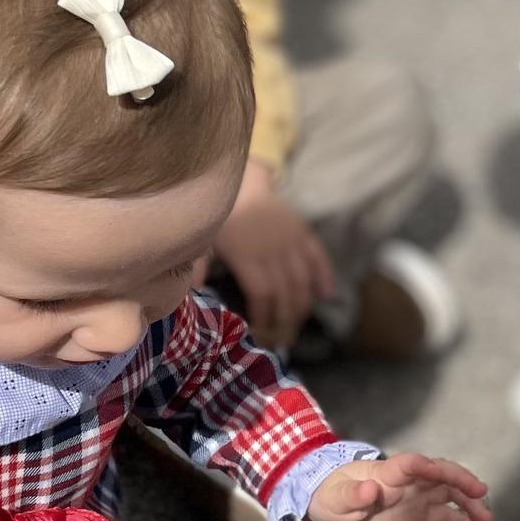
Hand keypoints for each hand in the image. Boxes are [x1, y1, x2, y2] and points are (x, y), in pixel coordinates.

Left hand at [216, 162, 336, 349]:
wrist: (243, 179)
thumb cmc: (220, 214)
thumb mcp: (204, 239)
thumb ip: (198, 265)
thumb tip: (193, 294)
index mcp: (248, 255)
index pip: (262, 294)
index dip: (264, 317)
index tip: (260, 333)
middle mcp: (273, 250)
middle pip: (286, 293)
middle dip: (285, 321)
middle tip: (281, 341)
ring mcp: (291, 241)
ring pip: (304, 280)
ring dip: (303, 307)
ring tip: (297, 327)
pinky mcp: (303, 232)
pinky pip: (319, 257)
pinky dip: (325, 277)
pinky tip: (326, 296)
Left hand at [306, 454, 491, 520]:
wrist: (333, 506)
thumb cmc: (331, 497)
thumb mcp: (335, 499)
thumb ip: (353, 495)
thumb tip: (370, 490)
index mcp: (387, 473)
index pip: (411, 464)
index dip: (426, 466)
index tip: (440, 471)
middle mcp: (408, 481)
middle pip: (439, 474)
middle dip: (460, 480)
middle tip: (480, 492)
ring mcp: (416, 496)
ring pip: (449, 494)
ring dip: (469, 504)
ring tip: (486, 520)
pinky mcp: (419, 513)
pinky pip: (445, 515)